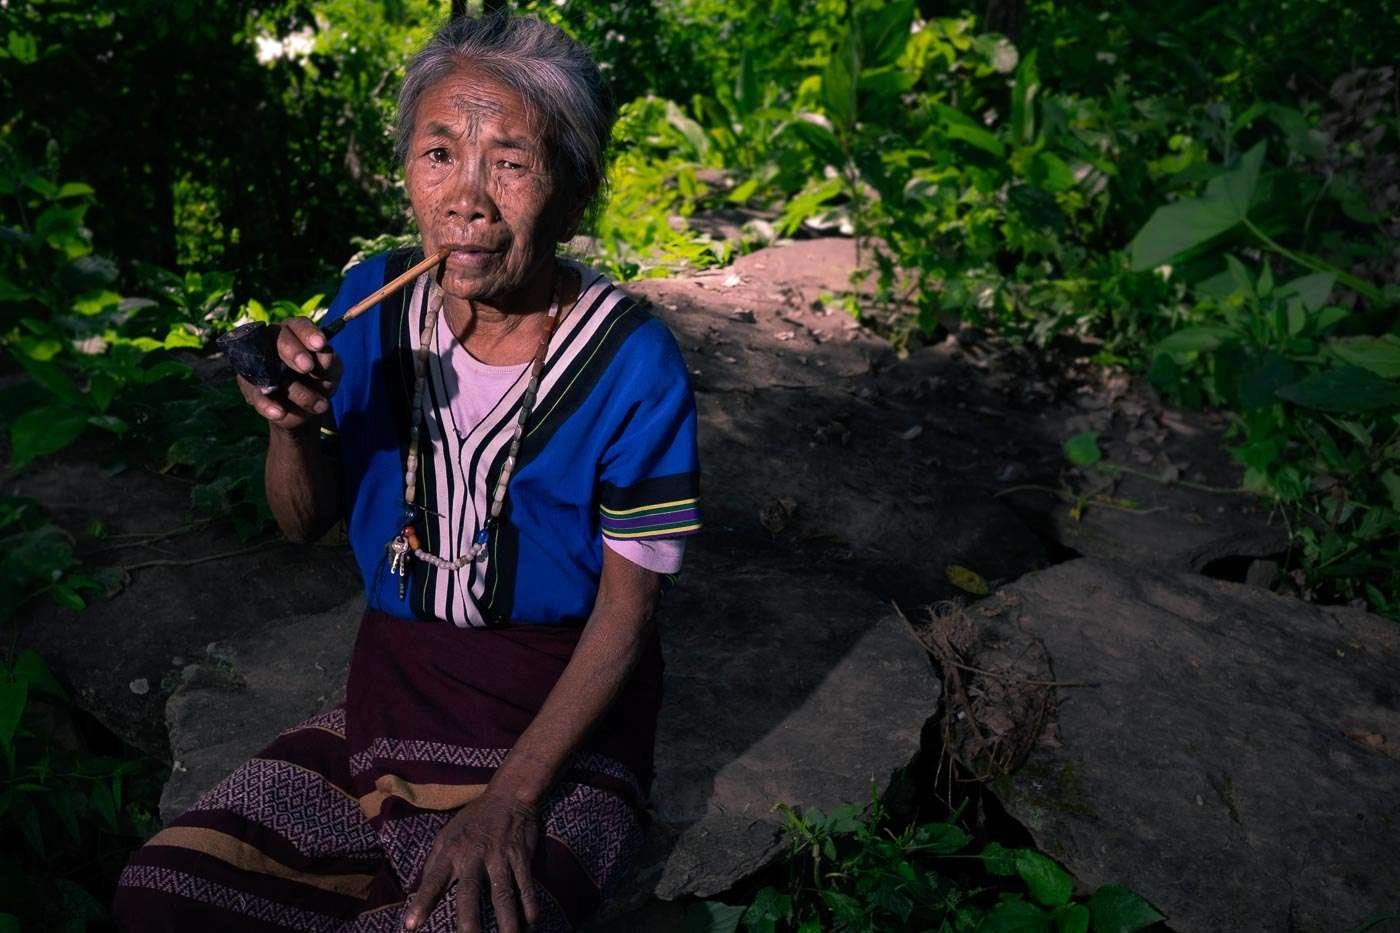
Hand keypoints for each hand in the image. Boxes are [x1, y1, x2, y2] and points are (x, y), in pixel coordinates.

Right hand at [236, 317, 341, 432]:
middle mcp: (273, 341)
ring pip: (268, 369)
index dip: (308, 333)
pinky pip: (255, 393)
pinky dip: (266, 405)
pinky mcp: (249, 385)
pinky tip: (279, 413)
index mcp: (296, 332)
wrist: (305, 409)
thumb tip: (325, 356)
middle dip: (293, 351)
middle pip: (278, 339)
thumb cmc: (320, 380)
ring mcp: (258, 363)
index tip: (320, 344)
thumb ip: (329, 365)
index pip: (299, 325)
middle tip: (307, 367)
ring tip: (319, 405)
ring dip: (294, 390)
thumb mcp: (331, 374)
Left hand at [403, 790, 540, 932]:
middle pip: (470, 892)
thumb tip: (417, 891)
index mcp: (451, 852)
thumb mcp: (446, 835)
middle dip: (468, 919)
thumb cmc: (473, 820)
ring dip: (507, 920)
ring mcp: (499, 856)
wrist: (508, 795)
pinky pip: (526, 884)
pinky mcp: (520, 856)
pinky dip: (530, 905)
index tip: (411, 927)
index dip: (422, 903)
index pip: (433, 881)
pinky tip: (531, 923)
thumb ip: (433, 863)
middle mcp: (474, 856)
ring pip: (503, 893)